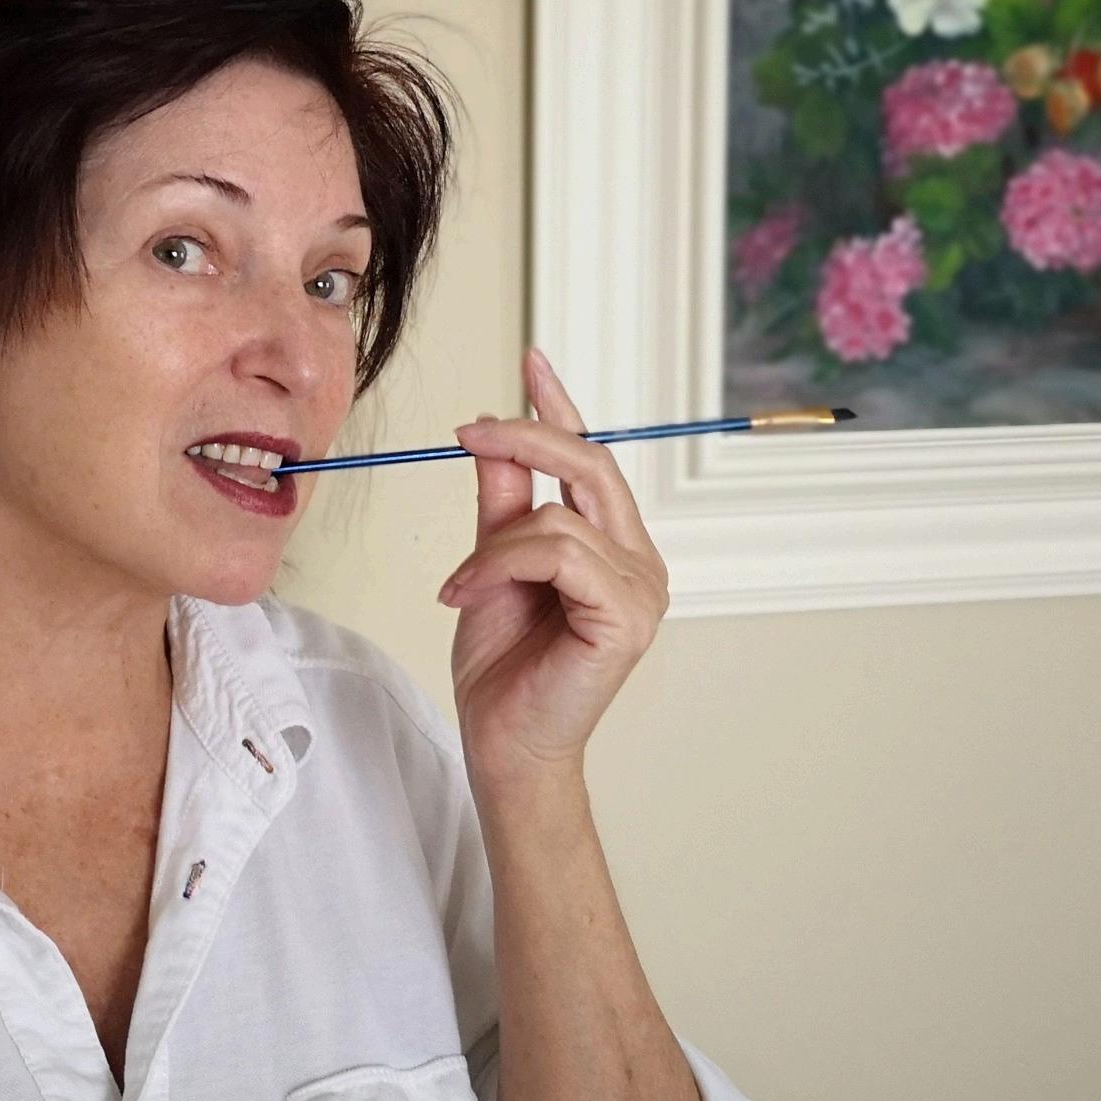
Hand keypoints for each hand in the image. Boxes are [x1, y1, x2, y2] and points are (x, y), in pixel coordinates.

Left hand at [437, 346, 670, 794]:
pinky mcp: (627, 616)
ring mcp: (642, 589)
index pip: (593, 458)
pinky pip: (556, 553)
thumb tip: (489, 434)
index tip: (530, 360)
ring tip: (459, 588)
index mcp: (614, 545)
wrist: (501, 741)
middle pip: (592, 464)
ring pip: (559, 516)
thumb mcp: (490, 563)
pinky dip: (500, 565)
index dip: (561, 406)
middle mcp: (639, 561)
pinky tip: (467, 596)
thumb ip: (500, 502)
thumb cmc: (501, 665)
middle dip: (527, 435)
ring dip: (492, 546)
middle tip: (467, 430)